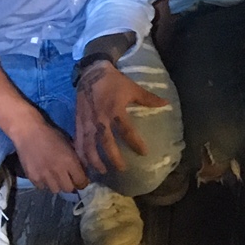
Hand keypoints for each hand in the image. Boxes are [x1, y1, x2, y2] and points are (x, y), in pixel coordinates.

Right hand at [13, 114, 88, 193]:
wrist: (29, 133)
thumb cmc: (51, 135)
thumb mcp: (69, 144)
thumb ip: (76, 159)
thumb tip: (83, 171)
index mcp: (70, 161)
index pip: (81, 181)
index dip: (83, 182)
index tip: (81, 181)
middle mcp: (58, 171)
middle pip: (69, 189)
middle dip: (70, 185)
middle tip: (68, 179)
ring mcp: (44, 176)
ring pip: (55, 190)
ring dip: (57, 185)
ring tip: (55, 177)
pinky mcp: (33, 178)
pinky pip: (42, 187)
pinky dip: (45, 183)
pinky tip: (44, 175)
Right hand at [74, 61, 167, 175]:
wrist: (91, 73)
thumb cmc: (114, 81)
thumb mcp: (133, 88)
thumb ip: (148, 99)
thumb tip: (166, 104)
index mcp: (115, 111)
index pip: (127, 131)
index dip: (135, 143)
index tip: (144, 153)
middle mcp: (100, 119)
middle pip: (106, 143)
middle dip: (113, 158)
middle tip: (122, 169)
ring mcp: (88, 122)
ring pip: (89, 146)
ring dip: (95, 160)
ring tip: (101, 171)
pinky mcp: (78, 122)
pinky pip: (78, 141)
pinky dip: (80, 154)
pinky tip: (84, 163)